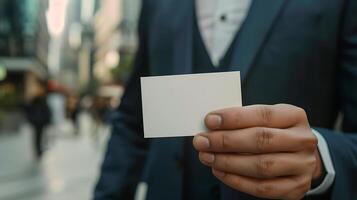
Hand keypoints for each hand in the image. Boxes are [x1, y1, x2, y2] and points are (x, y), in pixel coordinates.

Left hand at [193, 104, 321, 199]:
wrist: (301, 157)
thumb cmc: (275, 133)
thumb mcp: (267, 120)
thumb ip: (243, 121)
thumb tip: (211, 126)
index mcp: (294, 116)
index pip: (262, 114)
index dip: (234, 118)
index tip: (209, 120)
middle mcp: (303, 140)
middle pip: (262, 140)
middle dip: (226, 141)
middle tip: (202, 141)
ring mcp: (303, 165)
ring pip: (262, 165)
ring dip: (228, 162)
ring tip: (207, 157)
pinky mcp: (297, 187)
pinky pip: (263, 187)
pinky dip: (237, 180)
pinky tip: (219, 172)